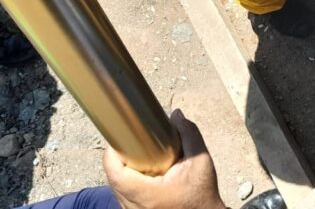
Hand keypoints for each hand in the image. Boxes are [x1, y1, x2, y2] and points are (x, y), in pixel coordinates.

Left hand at [102, 109, 225, 208]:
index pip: (115, 172)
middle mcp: (134, 207)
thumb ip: (189, 135)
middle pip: (112, 178)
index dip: (113, 151)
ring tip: (136, 154)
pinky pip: (123, 195)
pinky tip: (141, 170)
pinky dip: (127, 180)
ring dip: (122, 169)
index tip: (122, 135)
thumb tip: (175, 115)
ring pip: (116, 187)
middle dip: (119, 157)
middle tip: (131, 140)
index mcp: (146, 194)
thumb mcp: (200, 161)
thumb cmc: (201, 193)